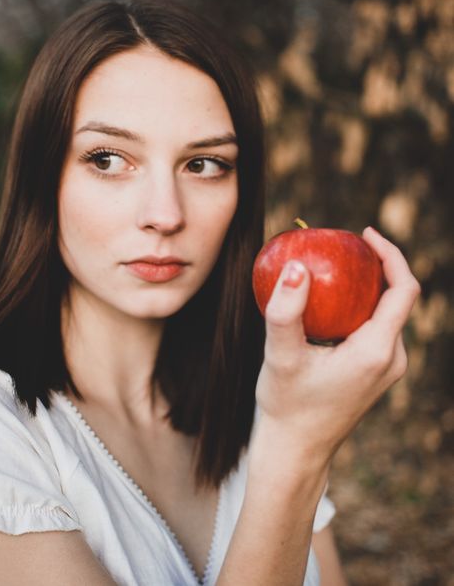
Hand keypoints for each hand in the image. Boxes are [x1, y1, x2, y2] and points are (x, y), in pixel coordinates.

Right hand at [254, 227, 420, 464]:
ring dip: (368, 287)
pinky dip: (361, 307)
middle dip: (376, 267)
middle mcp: (392, 359)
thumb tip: (295, 266)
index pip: (404, 289)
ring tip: (337, 269)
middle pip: (399, 298)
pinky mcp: (377, 373)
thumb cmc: (287, 406)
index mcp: (377, 351)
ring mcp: (388, 368)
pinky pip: (378, 328)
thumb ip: (285, 311)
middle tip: (344, 247)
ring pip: (389, 313)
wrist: (296, 451)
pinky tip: (333, 303)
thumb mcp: (281, 356)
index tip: (365, 234)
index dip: (391, 254)